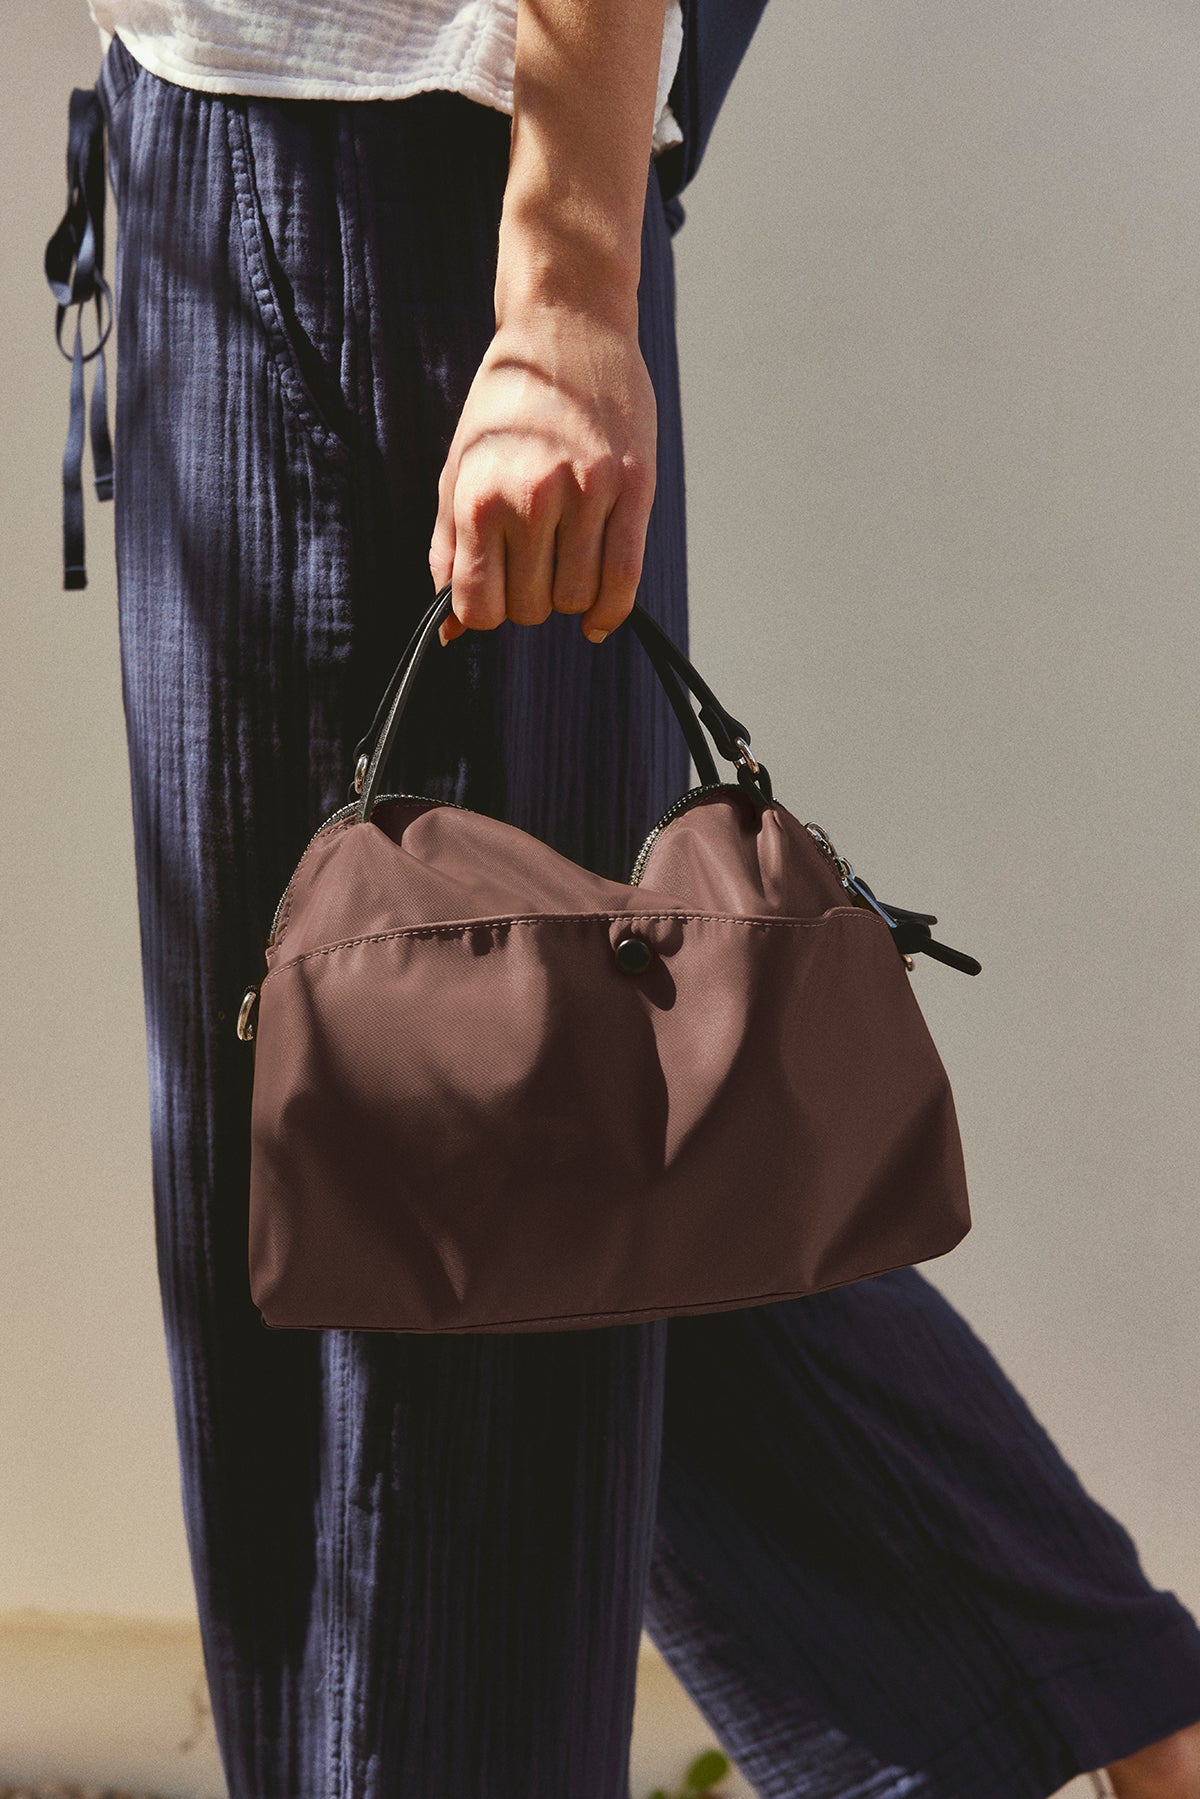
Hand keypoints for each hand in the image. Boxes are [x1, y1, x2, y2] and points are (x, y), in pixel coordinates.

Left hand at [428, 302, 656, 646]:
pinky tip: (598, 619)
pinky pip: (624, 579)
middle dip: (529, 602)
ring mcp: (586, 494)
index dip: (485, 613)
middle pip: (530, 608)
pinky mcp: (633, 489)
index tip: (495, 592)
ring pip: (577, 599)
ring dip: (569, 600)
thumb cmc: (507, 407)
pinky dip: (610, 612)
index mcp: (480, 497)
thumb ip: (448, 549)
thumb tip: (450, 632)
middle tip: (532, 568)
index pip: (479, 607)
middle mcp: (531, 499)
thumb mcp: (459, 469)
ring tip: (564, 565)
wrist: (567, 327)